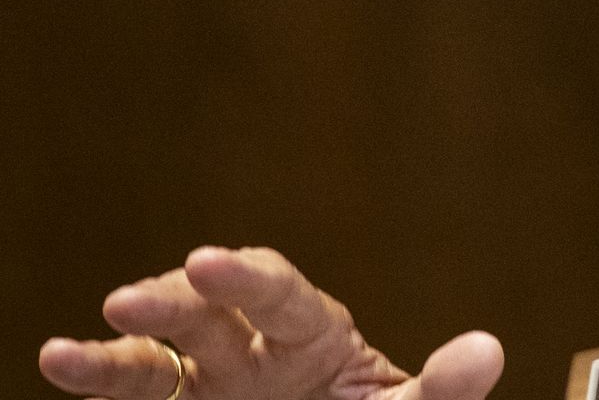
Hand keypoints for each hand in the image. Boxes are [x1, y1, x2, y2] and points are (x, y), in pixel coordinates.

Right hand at [39, 246, 503, 399]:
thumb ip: (440, 388)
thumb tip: (488, 350)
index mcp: (311, 333)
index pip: (278, 297)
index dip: (243, 280)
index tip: (205, 262)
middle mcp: (248, 350)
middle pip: (206, 312)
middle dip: (171, 300)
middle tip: (132, 299)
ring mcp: (204, 385)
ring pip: (153, 357)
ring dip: (113, 355)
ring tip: (66, 355)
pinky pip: (130, 398)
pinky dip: (94, 381)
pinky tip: (60, 363)